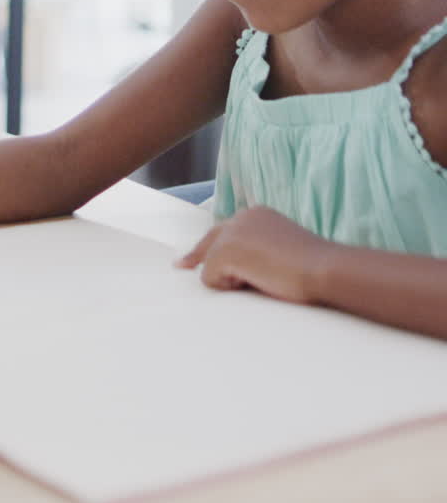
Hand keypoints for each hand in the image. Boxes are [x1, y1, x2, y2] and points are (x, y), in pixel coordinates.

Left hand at [176, 206, 328, 303]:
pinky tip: (255, 284)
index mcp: (258, 215)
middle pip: (210, 239)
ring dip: (231, 280)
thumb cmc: (314, 268)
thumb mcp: (282, 252)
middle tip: (180, 266)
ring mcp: (232, 231)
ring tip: (263, 281)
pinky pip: (210, 278)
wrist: (323, 268)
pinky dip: (227, 288)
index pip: (227, 230)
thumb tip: (239, 271)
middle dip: (196, 255)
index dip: (213, 247)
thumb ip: (260, 252)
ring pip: (211, 263)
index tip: (199, 256)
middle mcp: (242, 217)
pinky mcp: (225, 250)